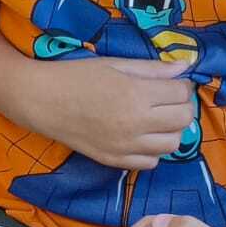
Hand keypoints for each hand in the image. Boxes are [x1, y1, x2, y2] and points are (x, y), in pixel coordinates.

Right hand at [19, 56, 195, 168]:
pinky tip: (141, 136)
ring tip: (156, 119)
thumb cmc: (75, 76)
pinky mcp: (114, 160)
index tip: (171, 82)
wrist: (41, 101)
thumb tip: (184, 66)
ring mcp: (125, 146)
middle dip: (181, 106)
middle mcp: (135, 123)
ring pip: (172, 144)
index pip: (182, 93)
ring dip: (171, 130)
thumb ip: (152, 68)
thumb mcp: (115, 64)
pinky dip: (152, 150)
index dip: (181, 85)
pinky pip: (150, 162)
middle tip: (167, 99)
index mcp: (136, 94)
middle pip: (183, 119)